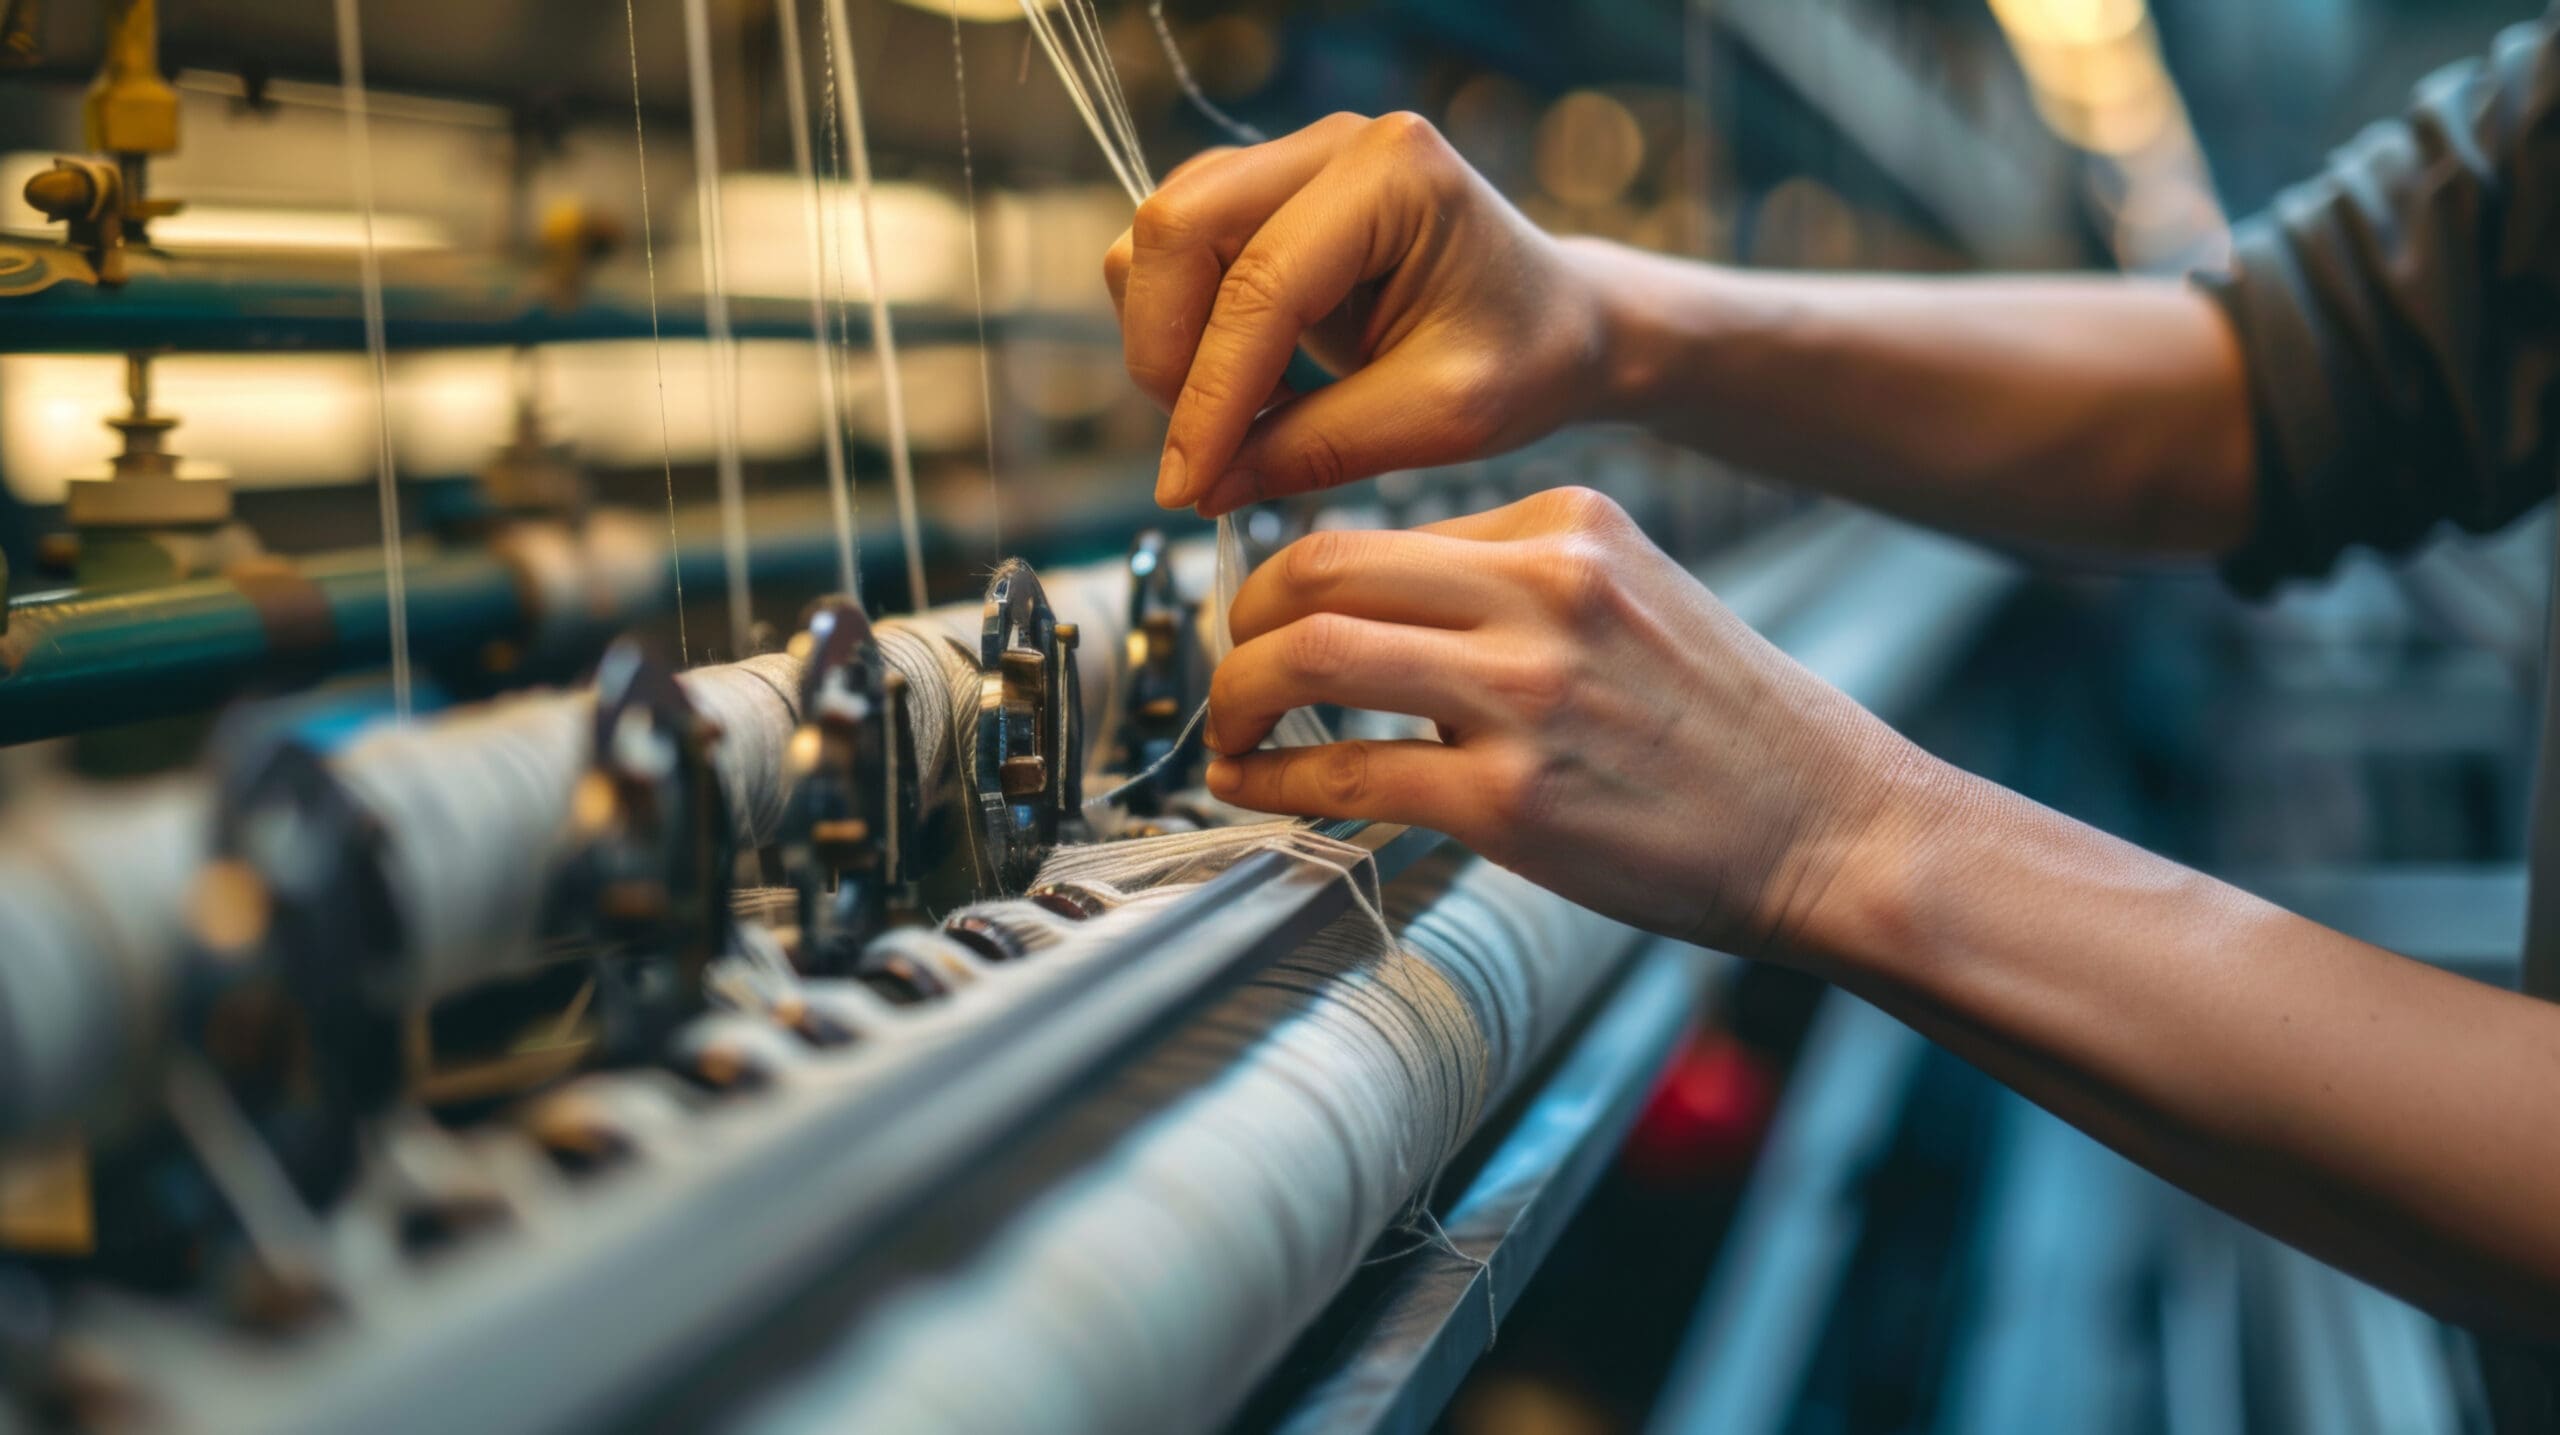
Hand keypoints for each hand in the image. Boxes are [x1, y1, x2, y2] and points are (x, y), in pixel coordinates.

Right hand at [1104, 112, 1610, 516]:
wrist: (1563, 322)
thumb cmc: (1527, 359)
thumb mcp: (1439, 421)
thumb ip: (1313, 449)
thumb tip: (1197, 488)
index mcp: (1394, 175)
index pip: (1258, 286)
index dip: (1209, 396)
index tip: (1186, 486)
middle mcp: (1330, 142)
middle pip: (1176, 230)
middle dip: (1168, 353)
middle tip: (1206, 449)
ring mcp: (1290, 158)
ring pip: (1159, 239)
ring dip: (1172, 341)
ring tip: (1246, 414)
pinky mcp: (1264, 193)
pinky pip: (1176, 254)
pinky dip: (1186, 330)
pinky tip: (1252, 385)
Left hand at [1201, 487, 1943, 961]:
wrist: (1835, 829)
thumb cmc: (1737, 732)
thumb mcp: (1638, 597)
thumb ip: (1520, 585)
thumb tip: (1384, 605)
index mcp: (1568, 525)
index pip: (1381, 531)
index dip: (1299, 582)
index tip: (1273, 624)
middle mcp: (1543, 591)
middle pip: (1319, 567)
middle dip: (1244, 621)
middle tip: (1233, 667)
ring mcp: (1526, 693)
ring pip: (1313, 654)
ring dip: (1239, 694)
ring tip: (1231, 729)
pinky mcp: (1512, 799)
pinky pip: (1345, 769)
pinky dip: (1274, 778)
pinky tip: (1256, 787)